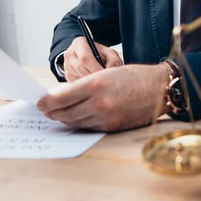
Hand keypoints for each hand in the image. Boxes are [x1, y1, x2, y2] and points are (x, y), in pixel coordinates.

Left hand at [37, 64, 168, 131]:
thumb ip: (85, 85)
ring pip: (75, 122)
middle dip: (52, 112)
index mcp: (96, 84)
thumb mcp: (107, 72)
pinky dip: (79, 123)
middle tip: (46, 110)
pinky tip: (76, 118)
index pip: (61, 98)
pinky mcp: (112, 127)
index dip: (46, 102)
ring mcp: (105, 117)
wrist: (160, 89)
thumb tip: (63, 95)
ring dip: (64, 118)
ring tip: (58, 114)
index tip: (39, 103)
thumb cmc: (135, 76)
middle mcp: (99, 103)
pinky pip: (88, 128)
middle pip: (64, 113)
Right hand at [63, 36, 122, 81]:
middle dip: (95, 78)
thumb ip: (113, 61)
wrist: (89, 56)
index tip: (105, 76)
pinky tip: (95, 86)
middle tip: (106, 83)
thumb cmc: (100, 54)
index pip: (85, 58)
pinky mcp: (68, 77)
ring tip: (102, 84)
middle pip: (82, 69)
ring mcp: (67, 66)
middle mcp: (70, 54)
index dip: (96, 68)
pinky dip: (87, 88)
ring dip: (91, 84)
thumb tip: (110, 72)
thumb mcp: (109, 53)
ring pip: (79, 79)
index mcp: (79, 44)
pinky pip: (78, 85)